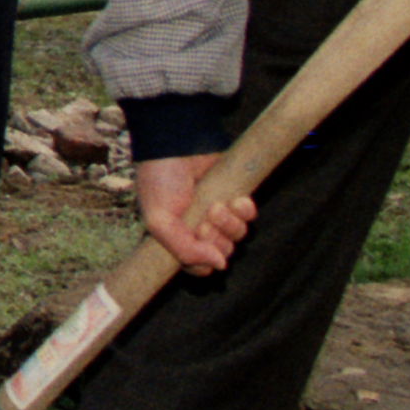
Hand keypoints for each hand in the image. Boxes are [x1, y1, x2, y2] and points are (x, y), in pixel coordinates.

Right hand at [136, 152, 256, 273]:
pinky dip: (245, 211)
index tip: (196, 242)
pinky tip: (236, 200)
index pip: (198, 267)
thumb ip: (185, 250)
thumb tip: (220, 266)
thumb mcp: (159, 221)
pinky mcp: (234, 195)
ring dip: (230, 225)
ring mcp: (218, 212)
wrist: (175, 142)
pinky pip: (250, 216)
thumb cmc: (160, 180)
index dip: (202, 261)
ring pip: (238, 235)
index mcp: (177, 236)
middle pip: (222, 252)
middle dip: (216, 240)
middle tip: (204, 223)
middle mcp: (199, 227)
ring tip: (216, 207)